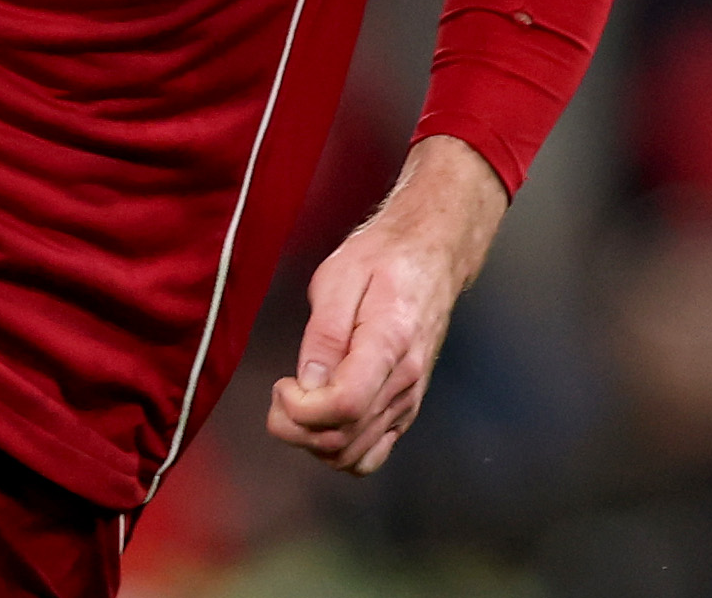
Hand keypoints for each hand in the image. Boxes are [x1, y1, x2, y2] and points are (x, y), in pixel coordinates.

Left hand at [266, 134, 508, 474]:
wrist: (430, 255)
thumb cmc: (383, 259)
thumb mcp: (339, 277)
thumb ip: (324, 334)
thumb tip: (307, 384)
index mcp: (390, 343)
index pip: (345, 405)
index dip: (301, 409)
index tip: (283, 385)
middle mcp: (405, 381)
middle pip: (345, 440)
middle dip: (296, 429)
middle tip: (281, 393)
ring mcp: (408, 400)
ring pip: (355, 456)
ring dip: (313, 443)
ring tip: (298, 406)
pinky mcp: (405, 409)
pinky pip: (372, 454)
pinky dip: (340, 450)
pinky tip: (322, 422)